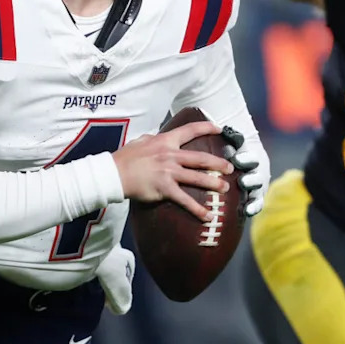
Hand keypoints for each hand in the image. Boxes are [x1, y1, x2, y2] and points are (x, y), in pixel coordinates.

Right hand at [113, 121, 234, 220]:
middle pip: (201, 158)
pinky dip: (197, 208)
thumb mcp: (140, 141)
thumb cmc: (125, 158)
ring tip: (225, 188)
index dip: (206, 128)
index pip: (190, 131)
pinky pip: (184, 199)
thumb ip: (151, 139)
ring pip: (197, 177)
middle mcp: (170, 155)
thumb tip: (153, 136)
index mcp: (165, 141)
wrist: (114, 173)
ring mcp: (169, 172)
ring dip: (213, 183)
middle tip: (230, 168)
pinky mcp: (164, 188)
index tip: (219, 129)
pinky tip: (207, 215)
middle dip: (218, 162)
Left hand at [219, 126, 270, 216]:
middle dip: (251, 179)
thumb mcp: (231, 142)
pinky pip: (256, 204)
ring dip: (253, 196)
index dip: (246, 158)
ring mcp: (258, 185)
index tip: (237, 159)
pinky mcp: (256, 198)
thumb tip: (224, 129)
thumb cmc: (231, 150)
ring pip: (258, 190)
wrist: (240, 162)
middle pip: (257, 175)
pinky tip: (246, 212)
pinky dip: (253, 208)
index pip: (252, 156)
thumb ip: (230, 137)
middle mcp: (257, 170)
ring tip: (247, 204)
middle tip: (242, 182)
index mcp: (252, 156)